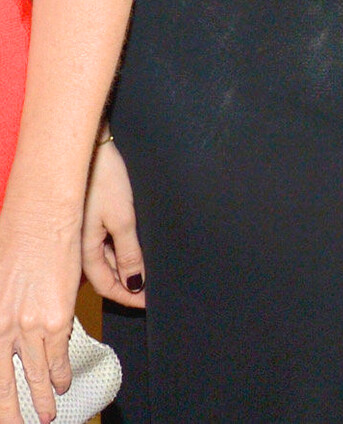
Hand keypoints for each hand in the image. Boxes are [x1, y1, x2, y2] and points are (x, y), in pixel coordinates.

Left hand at [0, 210, 77, 423]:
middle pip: (4, 385)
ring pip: (35, 375)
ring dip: (41, 398)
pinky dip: (60, 372)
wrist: (42, 214)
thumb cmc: (13, 235)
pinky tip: (61, 381)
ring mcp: (29, 326)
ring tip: (47, 413)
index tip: (0, 410)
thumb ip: (1, 311)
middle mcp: (4, 328)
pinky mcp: (56, 318)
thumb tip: (5, 332)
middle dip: (12, 411)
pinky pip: (58, 355)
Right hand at [81, 141, 145, 308]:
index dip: (129, 298)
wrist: (91, 147)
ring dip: (126, 268)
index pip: (107, 287)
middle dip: (128, 285)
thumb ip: (129, 254)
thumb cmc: (103, 179)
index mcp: (85, 251)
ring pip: (108, 259)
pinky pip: (106, 243)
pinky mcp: (92, 218)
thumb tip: (135, 284)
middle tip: (152, 292)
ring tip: (149, 272)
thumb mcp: (122, 219)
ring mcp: (86, 231)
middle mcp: (82, 246)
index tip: (149, 304)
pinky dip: (121, 250)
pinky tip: (136, 248)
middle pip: (106, 275)